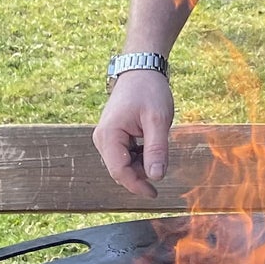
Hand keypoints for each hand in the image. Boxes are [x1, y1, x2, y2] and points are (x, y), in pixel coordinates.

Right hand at [92, 70, 173, 195]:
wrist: (141, 70)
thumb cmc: (149, 91)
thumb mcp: (158, 120)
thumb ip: (156, 149)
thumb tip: (156, 177)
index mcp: (109, 135)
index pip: (119, 171)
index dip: (137, 186)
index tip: (155, 193)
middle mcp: (101, 138)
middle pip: (120, 170)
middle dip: (141, 173)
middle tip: (162, 159)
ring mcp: (105, 137)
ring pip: (123, 164)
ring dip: (141, 164)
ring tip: (156, 142)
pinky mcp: (112, 136)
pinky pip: (124, 155)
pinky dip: (139, 156)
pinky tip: (150, 142)